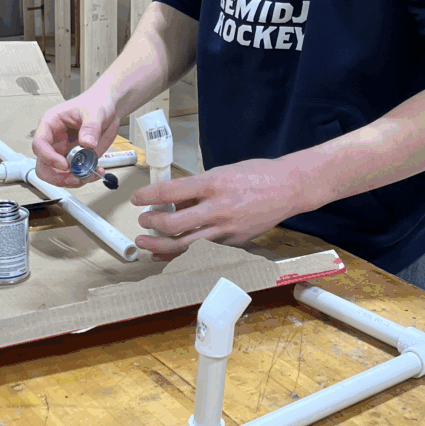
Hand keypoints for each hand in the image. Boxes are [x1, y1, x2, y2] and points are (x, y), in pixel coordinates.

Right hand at [31, 85, 121, 186]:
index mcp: (51, 123)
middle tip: (74, 176)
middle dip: (57, 175)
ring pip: (56, 174)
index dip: (48, 156)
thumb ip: (91, 126)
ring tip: (89, 175)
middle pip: (43, 165)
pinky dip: (83, 178)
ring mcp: (64, 151)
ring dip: (71, 180)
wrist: (109, 107)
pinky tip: (96, 172)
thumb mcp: (94, 111)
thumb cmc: (96, 102)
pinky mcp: (75, 159)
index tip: (64, 164)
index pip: (39, 143)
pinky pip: (73, 175)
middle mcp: (54, 139)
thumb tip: (87, 142)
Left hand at [131, 157, 319, 260]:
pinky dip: (185, 252)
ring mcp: (227, 229)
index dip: (148, 196)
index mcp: (213, 183)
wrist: (288, 188)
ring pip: (186, 245)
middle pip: (174, 224)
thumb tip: (174, 203)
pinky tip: (171, 253)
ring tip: (146, 244)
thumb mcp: (221, 172)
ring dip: (161, 246)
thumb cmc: (255, 174)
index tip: (136, 198)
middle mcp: (218, 208)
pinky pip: (204, 249)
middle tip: (143, 221)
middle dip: (152, 224)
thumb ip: (197, 189)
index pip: (171, 191)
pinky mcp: (233, 243)